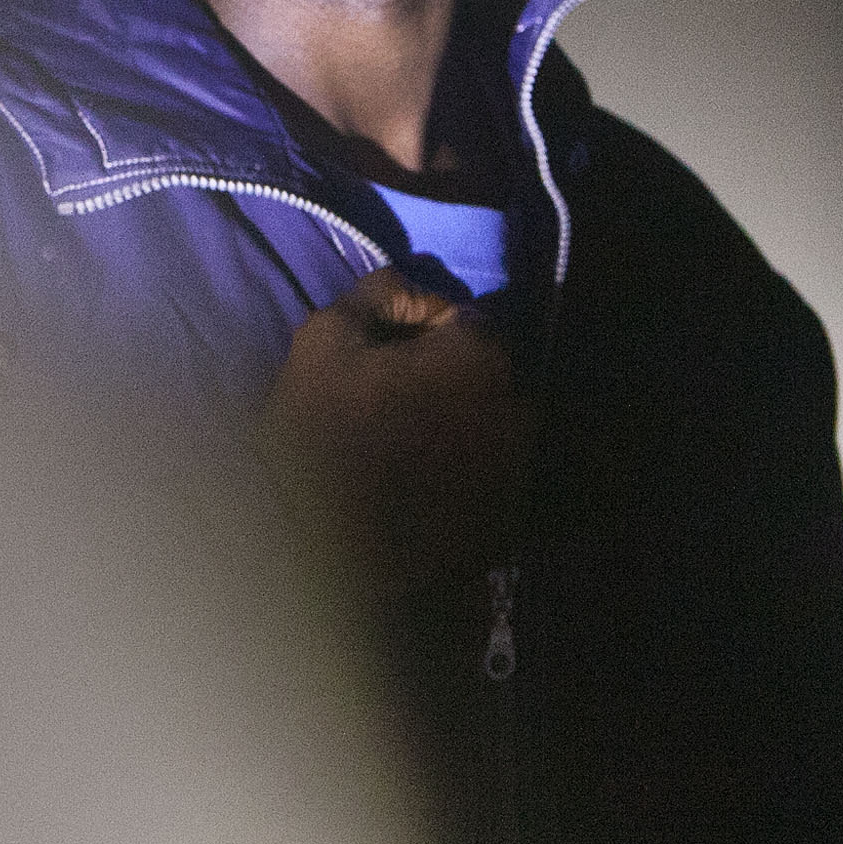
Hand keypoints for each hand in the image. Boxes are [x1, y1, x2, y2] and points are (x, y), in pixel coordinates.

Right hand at [259, 261, 529, 608]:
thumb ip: (372, 294)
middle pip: (478, 370)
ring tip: (403, 447)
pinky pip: (488, 476)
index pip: (455, 316)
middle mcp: (519, 401)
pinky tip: (418, 488)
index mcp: (480, 352)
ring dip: (455, 423)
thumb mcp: (322, 342)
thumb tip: (403, 284)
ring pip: (486, 422)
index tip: (373, 357)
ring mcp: (520, 464)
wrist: (337, 559)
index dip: (411, 330)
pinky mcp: (510, 516)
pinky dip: (462, 473)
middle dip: (439, 376)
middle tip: (386, 402)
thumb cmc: (324, 438)